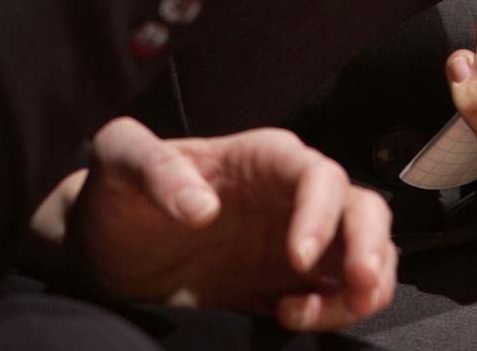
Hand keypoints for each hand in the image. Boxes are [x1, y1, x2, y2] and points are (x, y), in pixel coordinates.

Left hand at [62, 117, 396, 331]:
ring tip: (312, 314)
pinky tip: (289, 319)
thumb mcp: (119, 161)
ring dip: (364, 283)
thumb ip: (154, 169)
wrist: (104, 251)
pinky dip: (334, 310)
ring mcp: (293, 241)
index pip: (316, 174)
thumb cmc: (117, 193)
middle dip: (372, 246)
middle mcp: (290, 196)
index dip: (320, 213)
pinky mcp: (284, 284)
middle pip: (361, 207)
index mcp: (262, 158)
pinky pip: (336, 293)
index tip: (297, 259)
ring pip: (363, 250)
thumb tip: (201, 209)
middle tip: (360, 288)